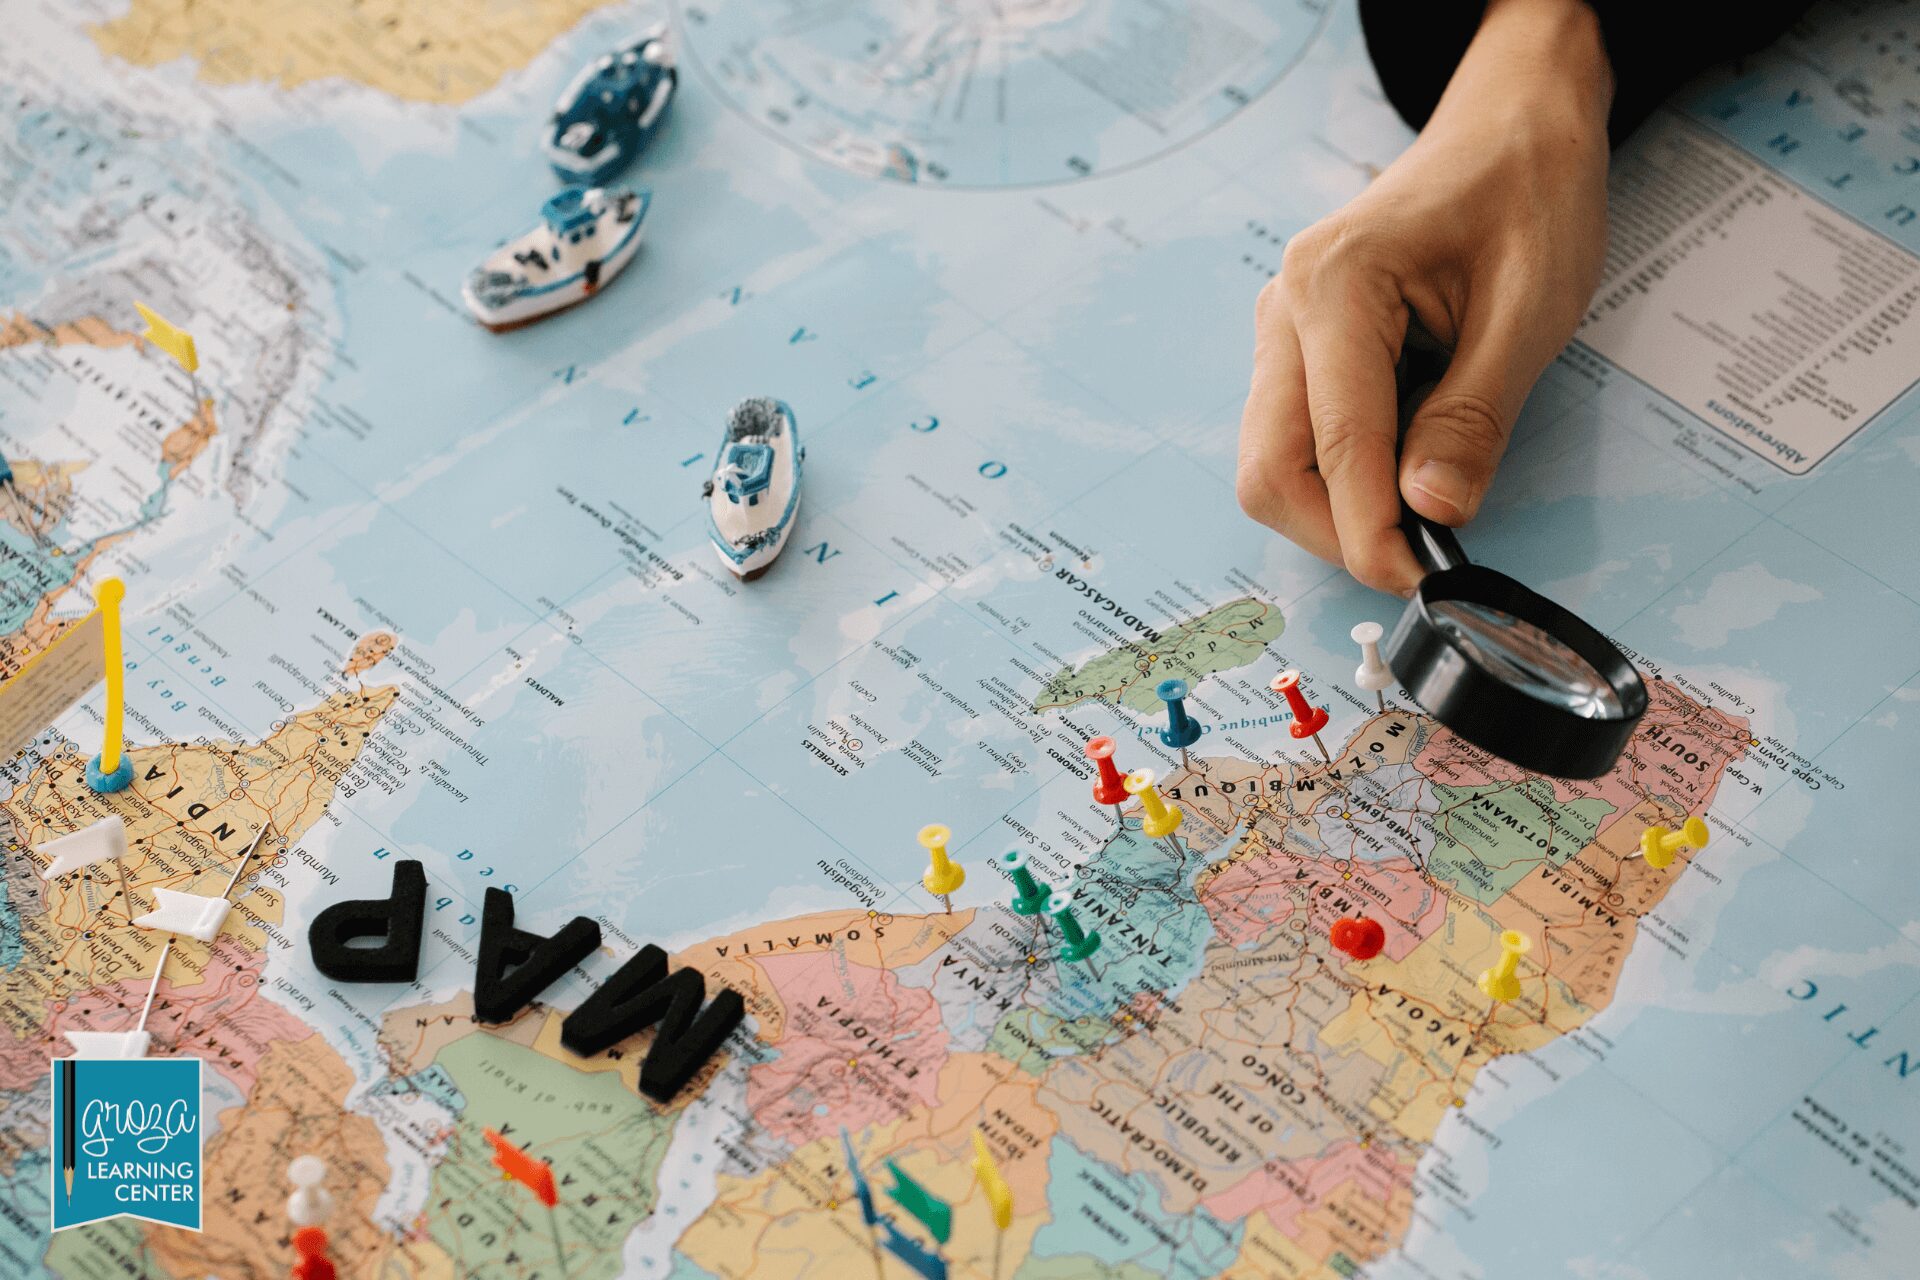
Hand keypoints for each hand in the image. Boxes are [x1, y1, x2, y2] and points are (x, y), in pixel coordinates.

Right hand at [1236, 0, 1613, 593]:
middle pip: (1270, 469)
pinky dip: (1344, 478)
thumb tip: (1430, 514)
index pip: (1334, 446)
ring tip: (1421, 510)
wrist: (1512, 128)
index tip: (1417, 582)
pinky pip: (1297, 440)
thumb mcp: (1530, 308)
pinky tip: (1406, 464)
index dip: (1370, 531)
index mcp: (1334, 287)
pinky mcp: (1297, 352)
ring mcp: (1282, 333)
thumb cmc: (1525, 195)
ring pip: (1273, 463)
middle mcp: (1285, 311)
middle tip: (1419, 561)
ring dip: (1338, 508)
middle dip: (1338, 531)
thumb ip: (1475, 417)